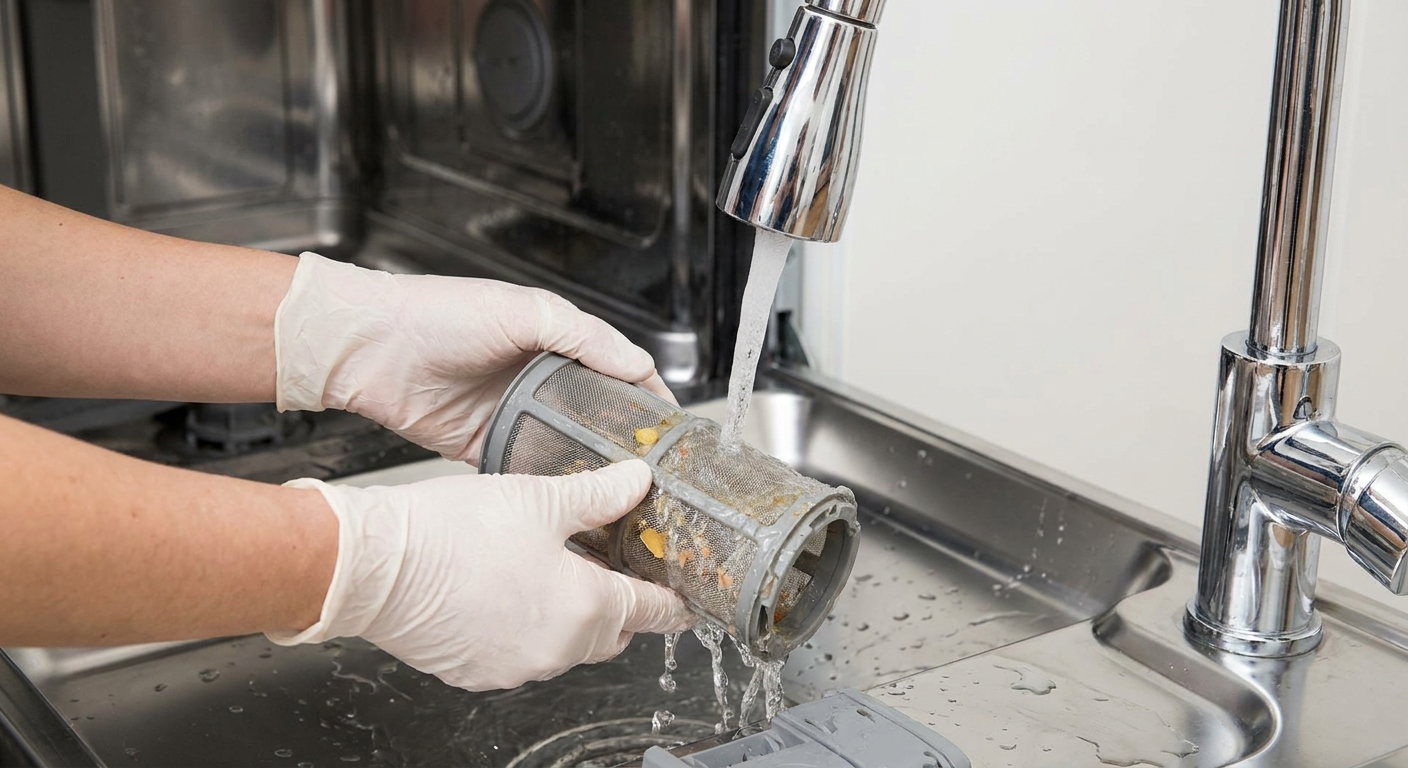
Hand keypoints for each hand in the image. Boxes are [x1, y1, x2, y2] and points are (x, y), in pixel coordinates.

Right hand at [269, 460, 693, 690]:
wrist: (373, 566)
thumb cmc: (451, 534)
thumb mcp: (540, 498)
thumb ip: (599, 494)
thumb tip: (636, 481)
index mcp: (587, 609)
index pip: (654, 612)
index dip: (674, 599)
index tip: (687, 595)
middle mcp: (558, 650)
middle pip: (614, 631)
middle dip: (621, 602)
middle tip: (616, 564)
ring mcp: (516, 666)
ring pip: (567, 644)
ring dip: (572, 613)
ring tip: (556, 566)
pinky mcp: (477, 671)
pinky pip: (522, 652)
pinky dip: (527, 625)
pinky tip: (509, 586)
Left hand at [275, 253, 672, 461]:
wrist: (368, 348)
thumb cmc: (439, 314)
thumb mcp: (523, 311)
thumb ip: (584, 336)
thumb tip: (636, 363)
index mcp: (555, 340)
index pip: (619, 370)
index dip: (648, 398)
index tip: (671, 429)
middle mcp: (539, 377)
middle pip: (597, 413)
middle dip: (626, 440)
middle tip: (654, 471)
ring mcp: (514, 413)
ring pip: (566, 445)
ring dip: (589, 465)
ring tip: (620, 492)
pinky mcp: (485, 445)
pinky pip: (526, 467)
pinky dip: (546, 483)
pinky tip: (568, 498)